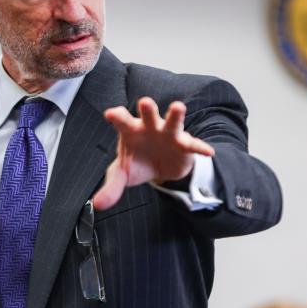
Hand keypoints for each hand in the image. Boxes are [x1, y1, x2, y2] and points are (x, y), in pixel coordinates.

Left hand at [92, 97, 213, 210]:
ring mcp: (168, 134)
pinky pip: (193, 145)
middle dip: (147, 109)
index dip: (117, 116)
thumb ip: (111, 187)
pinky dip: (200, 148)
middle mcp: (150, 128)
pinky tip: (208, 152)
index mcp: (130, 131)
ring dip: (175, 115)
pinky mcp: (184, 145)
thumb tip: (98, 205)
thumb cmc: (137, 163)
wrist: (159, 169)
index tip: (110, 114)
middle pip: (148, 116)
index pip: (122, 120)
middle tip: (145, 102)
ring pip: (172, 122)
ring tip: (178, 107)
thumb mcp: (122, 175)